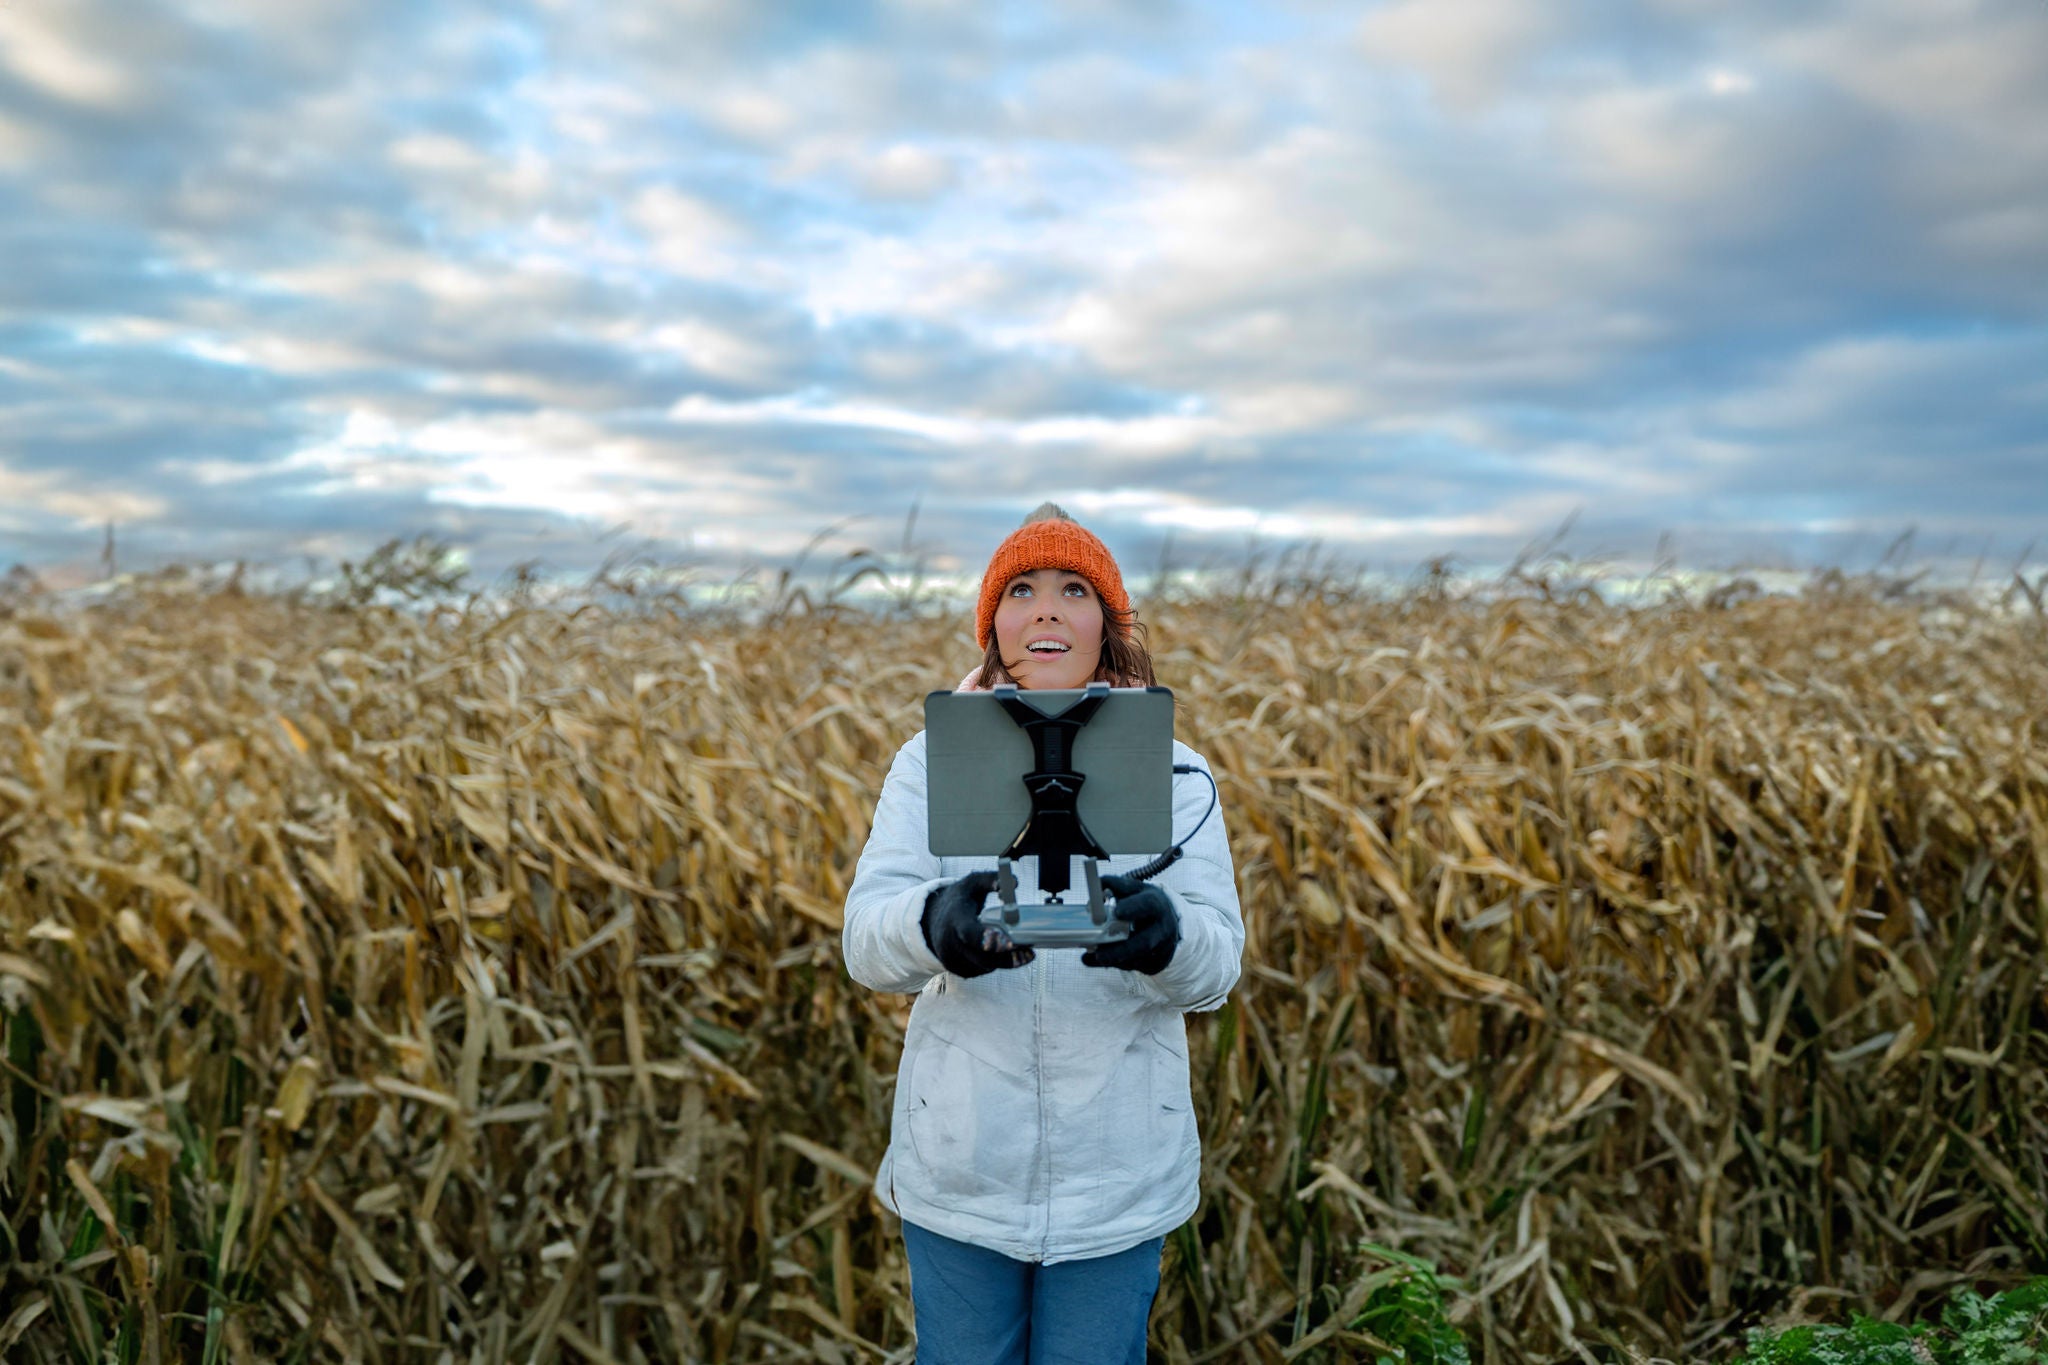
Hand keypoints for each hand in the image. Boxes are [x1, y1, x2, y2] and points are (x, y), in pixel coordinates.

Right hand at [921, 871, 1035, 977]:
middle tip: (1029, 953)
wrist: (933, 918)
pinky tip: (1003, 954)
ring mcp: (951, 958)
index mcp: (954, 918)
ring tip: (1022, 952)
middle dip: (1007, 957)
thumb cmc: (959, 899)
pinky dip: (995, 964)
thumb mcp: (972, 883)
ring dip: (1004, 962)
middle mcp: (949, 942)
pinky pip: (981, 970)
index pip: (969, 933)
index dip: (988, 939)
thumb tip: (1014, 882)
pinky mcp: (957, 969)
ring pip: (984, 967)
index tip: (1009, 943)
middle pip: (982, 958)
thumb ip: (992, 880)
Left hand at [1082, 874, 1178, 974]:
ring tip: (1093, 957)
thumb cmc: (1145, 905)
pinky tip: (1097, 961)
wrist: (1168, 923)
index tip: (1117, 911)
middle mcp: (1162, 929)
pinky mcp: (1155, 963)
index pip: (1148, 905)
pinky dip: (1114, 964)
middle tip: (1098, 952)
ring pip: (1136, 960)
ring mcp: (1160, 949)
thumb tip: (1097, 884)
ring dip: (1113, 960)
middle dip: (1121, 950)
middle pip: (1144, 943)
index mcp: (1156, 905)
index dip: (1133, 908)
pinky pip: (1133, 967)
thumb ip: (1115, 885)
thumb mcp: (1135, 891)